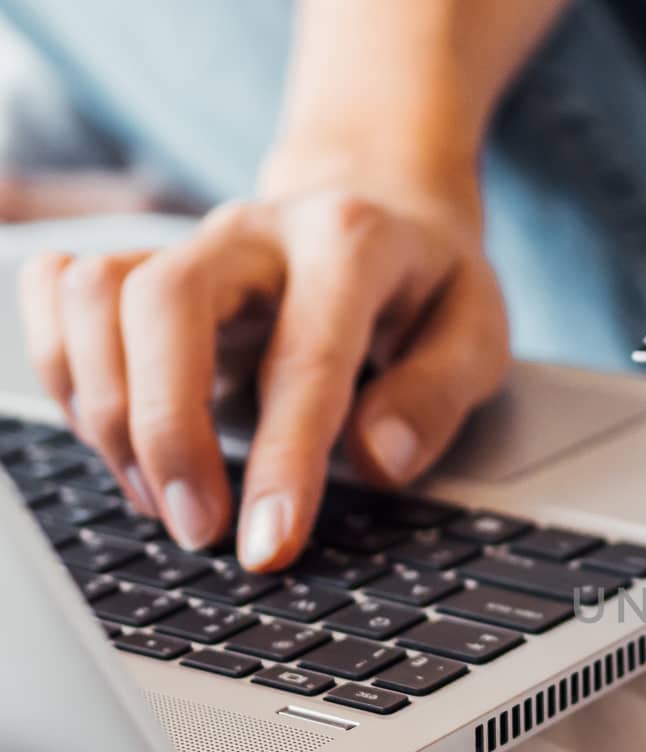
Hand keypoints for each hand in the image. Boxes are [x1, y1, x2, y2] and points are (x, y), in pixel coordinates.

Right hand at [19, 183, 508, 569]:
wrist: (380, 205)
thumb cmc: (429, 285)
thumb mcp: (479, 333)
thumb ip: (437, 394)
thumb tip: (379, 461)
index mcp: (351, 244)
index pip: (305, 357)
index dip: (283, 461)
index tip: (269, 545)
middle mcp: (254, 232)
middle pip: (163, 301)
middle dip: (168, 432)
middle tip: (199, 531)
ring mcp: (187, 242)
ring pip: (94, 295)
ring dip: (109, 412)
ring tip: (165, 499)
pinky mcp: (140, 262)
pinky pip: (59, 297)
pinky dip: (66, 375)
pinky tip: (122, 442)